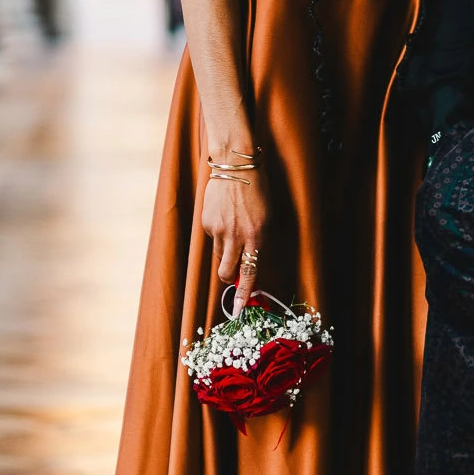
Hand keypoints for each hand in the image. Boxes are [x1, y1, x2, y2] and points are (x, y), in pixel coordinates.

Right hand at [202, 171, 268, 311]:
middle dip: (229, 279)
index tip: (238, 310)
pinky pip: (211, 237)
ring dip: (225, 251)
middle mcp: (237, 236)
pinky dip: (217, 232)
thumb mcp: (266, 217)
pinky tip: (223, 215)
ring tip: (233, 229)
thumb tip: (251, 263)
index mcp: (257, 236)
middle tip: (231, 277)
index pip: (249, 272)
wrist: (236, 164)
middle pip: (227, 272)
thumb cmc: (257, 190)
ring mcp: (219, 230)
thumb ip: (258, 241)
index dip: (243, 293)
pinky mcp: (206, 222)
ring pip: (219, 255)